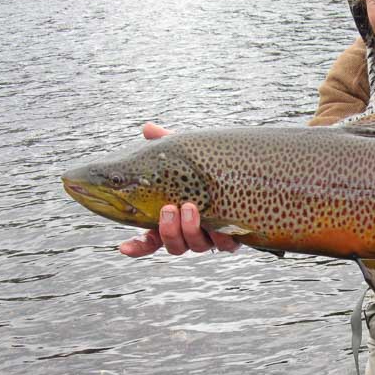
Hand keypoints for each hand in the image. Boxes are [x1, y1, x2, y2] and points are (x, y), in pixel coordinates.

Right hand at [118, 123, 238, 257]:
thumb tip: (148, 128)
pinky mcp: (234, 238)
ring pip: (196, 247)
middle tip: (170, 208)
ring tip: (191, 208)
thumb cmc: (209, 168)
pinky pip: (226, 245)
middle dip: (168, 230)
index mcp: (174, 219)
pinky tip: (220, 226)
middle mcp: (191, 233)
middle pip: (173, 245)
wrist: (250, 174)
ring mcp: (212, 237)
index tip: (124, 247)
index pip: (150, 239)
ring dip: (191, 230)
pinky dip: (221, 238)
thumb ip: (168, 146)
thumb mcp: (189, 157)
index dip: (137, 246)